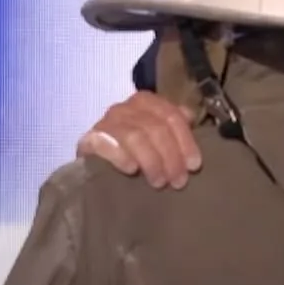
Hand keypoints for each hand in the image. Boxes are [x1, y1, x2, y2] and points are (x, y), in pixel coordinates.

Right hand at [76, 92, 200, 189]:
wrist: (98, 161)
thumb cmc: (136, 148)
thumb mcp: (158, 135)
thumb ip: (175, 124)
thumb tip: (190, 116)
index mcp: (146, 102)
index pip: (172, 116)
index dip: (186, 142)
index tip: (194, 166)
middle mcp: (125, 107)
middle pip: (156, 128)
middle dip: (171, 157)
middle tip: (178, 181)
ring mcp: (106, 122)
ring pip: (135, 137)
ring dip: (151, 161)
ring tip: (159, 182)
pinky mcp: (89, 139)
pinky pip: (106, 144)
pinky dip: (121, 156)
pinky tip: (132, 170)